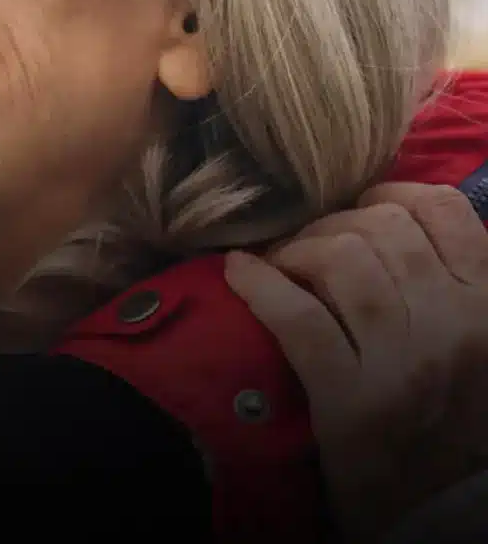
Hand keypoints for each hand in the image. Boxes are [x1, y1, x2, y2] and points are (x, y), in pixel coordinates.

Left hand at [226, 183, 487, 543]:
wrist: (435, 504)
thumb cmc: (453, 414)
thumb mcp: (475, 337)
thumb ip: (456, 277)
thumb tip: (396, 214)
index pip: (440, 210)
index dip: (387, 197)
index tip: (358, 212)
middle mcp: (456, 322)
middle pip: (378, 228)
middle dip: (328, 226)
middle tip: (305, 247)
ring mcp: (405, 360)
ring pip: (339, 260)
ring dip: (294, 251)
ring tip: (278, 264)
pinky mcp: (351, 397)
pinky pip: (296, 317)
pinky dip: (257, 285)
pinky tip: (238, 273)